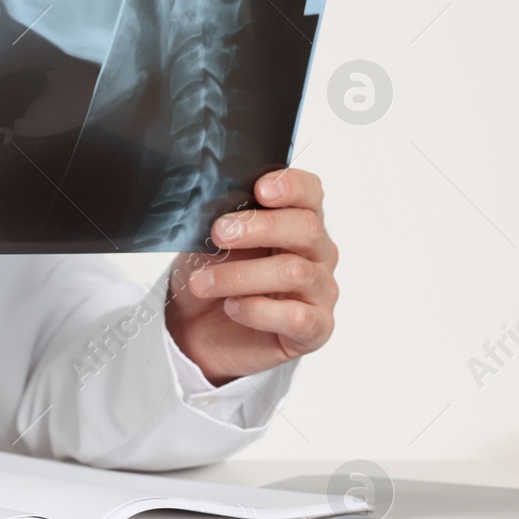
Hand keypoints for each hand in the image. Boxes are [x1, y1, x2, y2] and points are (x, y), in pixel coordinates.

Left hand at [165, 168, 338, 384]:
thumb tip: (217, 204)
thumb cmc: (213, 279)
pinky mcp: (314, 329)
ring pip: (295, 272)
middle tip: (219, 234)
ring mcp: (320, 291)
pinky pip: (296, 316)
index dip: (291, 186)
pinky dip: (257, 310)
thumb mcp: (209, 244)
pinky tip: (232, 308)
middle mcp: (317, 254)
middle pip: (306, 228)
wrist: (198, 332)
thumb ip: (223, 221)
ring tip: (204, 283)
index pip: (310, 192)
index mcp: (296, 221)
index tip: (260, 189)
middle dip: (259, 228)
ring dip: (241, 275)